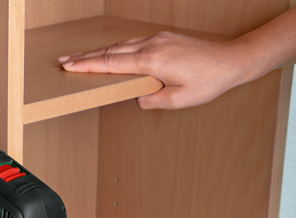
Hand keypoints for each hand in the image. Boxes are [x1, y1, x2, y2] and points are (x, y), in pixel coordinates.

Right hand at [58, 32, 253, 108]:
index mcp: (151, 61)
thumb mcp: (178, 100)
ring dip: (98, 52)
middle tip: (64, 61)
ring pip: (120, 45)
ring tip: (80, 57)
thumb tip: (136, 98)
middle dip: (85, 56)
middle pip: (110, 51)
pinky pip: (132, 42)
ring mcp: (157, 39)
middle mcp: (151, 46)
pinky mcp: (163, 38)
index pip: (111, 63)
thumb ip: (151, 100)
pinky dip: (115, 48)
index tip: (69, 66)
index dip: (87, 65)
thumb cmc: (208, 82)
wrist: (231, 61)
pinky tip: (109, 53)